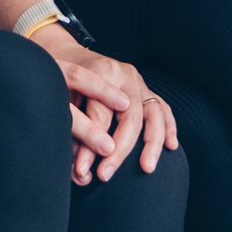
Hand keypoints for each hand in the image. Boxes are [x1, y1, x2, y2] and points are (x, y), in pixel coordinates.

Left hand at [32, 28, 177, 182]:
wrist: (70, 56)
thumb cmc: (64, 80)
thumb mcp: (60, 99)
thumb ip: (72, 130)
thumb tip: (79, 170)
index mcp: (100, 71)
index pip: (100, 114)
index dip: (89, 146)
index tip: (81, 170)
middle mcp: (124, 74)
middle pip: (130, 116)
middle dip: (120, 150)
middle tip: (105, 175)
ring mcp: (138, 81)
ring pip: (154, 113)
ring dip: (152, 142)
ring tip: (146, 168)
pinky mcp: (146, 89)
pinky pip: (163, 109)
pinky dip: (169, 127)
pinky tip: (171, 147)